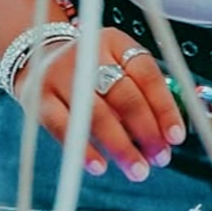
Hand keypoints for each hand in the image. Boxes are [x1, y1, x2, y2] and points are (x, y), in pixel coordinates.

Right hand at [23, 28, 185, 182]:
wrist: (35, 54)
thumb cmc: (88, 69)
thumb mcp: (116, 64)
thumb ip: (142, 92)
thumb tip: (167, 133)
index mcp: (114, 42)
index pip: (146, 73)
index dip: (164, 107)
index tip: (176, 136)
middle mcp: (88, 54)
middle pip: (124, 95)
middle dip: (146, 131)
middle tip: (159, 157)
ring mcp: (61, 75)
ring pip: (97, 114)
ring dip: (121, 146)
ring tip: (137, 168)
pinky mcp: (39, 99)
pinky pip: (64, 128)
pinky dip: (84, 150)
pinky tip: (100, 166)